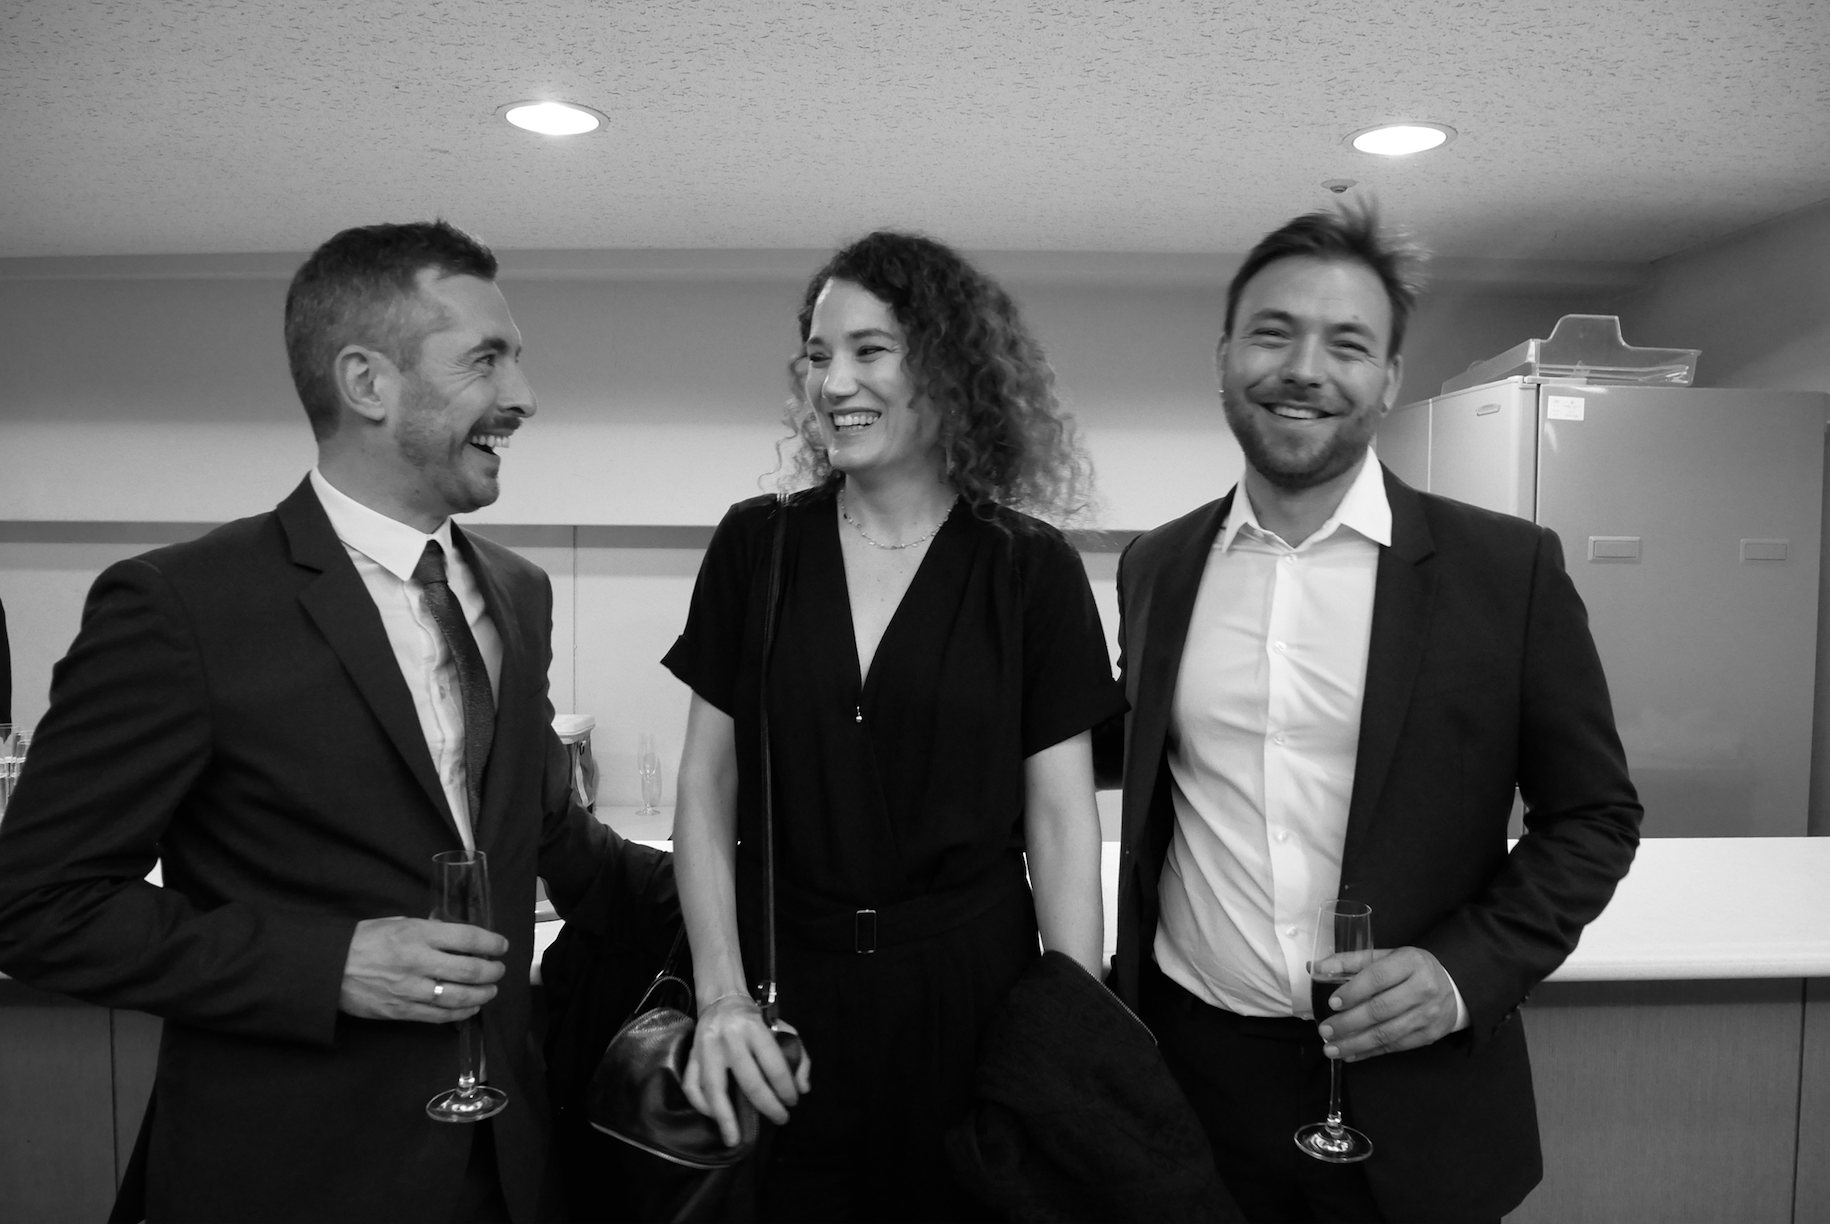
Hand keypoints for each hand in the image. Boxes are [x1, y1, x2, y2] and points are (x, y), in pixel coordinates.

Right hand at [339, 917, 507, 1022]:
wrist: (328, 968)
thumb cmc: (364, 940)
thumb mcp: (398, 923)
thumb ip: (428, 929)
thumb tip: (456, 934)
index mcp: (419, 934)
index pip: (468, 938)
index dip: (492, 943)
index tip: (502, 946)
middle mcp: (419, 961)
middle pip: (470, 970)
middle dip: (493, 971)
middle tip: (499, 970)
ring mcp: (411, 989)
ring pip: (459, 996)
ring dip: (482, 994)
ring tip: (490, 990)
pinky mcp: (402, 1011)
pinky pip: (440, 1016)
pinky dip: (461, 1013)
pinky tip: (471, 1008)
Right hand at [682, 995, 812, 1145]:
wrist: (722, 1001)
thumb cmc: (754, 1019)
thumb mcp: (782, 1028)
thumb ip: (797, 1054)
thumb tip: (803, 1087)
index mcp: (754, 1028)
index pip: (774, 1064)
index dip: (786, 1088)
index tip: (792, 1102)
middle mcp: (729, 1039)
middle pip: (749, 1081)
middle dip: (767, 1105)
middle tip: (780, 1119)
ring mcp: (706, 1049)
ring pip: (714, 1089)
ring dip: (726, 1118)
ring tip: (735, 1139)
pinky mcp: (691, 1057)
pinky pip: (692, 1087)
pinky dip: (702, 1106)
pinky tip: (716, 1117)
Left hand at [1317, 946, 1458, 1060]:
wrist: (1452, 987)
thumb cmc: (1410, 969)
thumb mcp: (1386, 956)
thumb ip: (1351, 961)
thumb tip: (1316, 968)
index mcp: (1411, 962)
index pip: (1377, 978)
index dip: (1353, 991)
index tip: (1332, 1003)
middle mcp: (1423, 989)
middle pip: (1380, 1009)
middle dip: (1348, 1023)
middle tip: (1324, 1031)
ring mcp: (1428, 1015)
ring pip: (1386, 1033)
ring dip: (1355, 1043)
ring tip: (1331, 1048)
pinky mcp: (1429, 1035)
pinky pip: (1395, 1047)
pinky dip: (1370, 1052)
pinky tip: (1351, 1054)